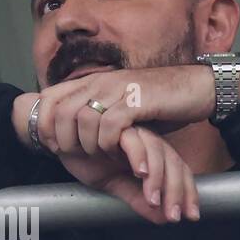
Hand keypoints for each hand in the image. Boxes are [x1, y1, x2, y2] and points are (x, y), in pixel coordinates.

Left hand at [31, 65, 214, 157]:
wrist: (196, 88)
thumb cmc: (157, 101)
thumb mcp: (120, 104)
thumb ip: (96, 112)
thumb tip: (70, 130)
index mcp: (93, 81)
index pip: (50, 96)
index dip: (44, 122)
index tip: (50, 145)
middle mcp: (101, 81)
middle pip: (62, 111)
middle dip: (63, 139)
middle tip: (75, 157)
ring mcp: (119, 89)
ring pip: (84, 120)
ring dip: (89, 145)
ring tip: (101, 158)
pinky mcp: (136, 101)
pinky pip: (110, 126)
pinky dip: (110, 145)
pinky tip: (119, 155)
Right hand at [57, 125, 199, 223]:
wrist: (60, 139)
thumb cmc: (87, 158)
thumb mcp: (114, 183)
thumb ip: (135, 197)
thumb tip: (161, 219)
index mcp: (151, 154)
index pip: (178, 171)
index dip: (187, 193)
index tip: (190, 217)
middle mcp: (146, 141)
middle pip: (173, 162)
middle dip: (177, 190)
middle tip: (174, 215)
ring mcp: (133, 132)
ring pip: (157, 151)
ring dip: (158, 178)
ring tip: (154, 200)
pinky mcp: (117, 124)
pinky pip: (132, 140)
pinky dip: (138, 156)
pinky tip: (140, 172)